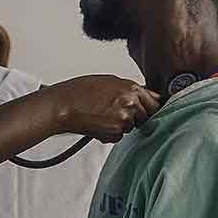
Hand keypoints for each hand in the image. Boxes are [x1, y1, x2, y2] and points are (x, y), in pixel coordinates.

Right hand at [47, 75, 161, 142]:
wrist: (63, 106)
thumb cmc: (81, 91)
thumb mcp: (110, 81)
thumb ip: (132, 89)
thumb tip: (149, 95)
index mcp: (132, 89)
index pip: (155, 103)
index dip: (149, 107)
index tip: (145, 110)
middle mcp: (131, 104)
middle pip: (146, 117)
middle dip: (135, 117)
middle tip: (115, 112)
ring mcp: (124, 120)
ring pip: (131, 127)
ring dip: (121, 125)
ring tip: (102, 115)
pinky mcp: (115, 133)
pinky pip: (119, 136)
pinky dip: (111, 133)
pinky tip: (98, 123)